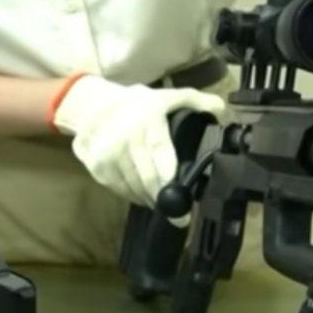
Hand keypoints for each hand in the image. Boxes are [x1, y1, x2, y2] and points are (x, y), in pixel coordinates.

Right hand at [53, 76, 230, 207]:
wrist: (92, 105)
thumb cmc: (136, 103)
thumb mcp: (167, 96)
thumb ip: (195, 100)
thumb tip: (221, 108)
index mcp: (149, 123)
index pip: (162, 161)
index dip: (172, 187)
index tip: (184, 212)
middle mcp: (126, 141)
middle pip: (149, 182)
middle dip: (164, 200)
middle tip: (179, 216)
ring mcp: (108, 156)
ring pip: (134, 189)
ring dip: (149, 199)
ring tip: (162, 202)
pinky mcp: (97, 168)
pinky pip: (120, 190)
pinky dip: (133, 195)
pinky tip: (143, 194)